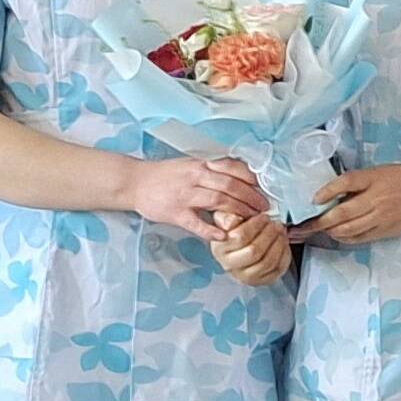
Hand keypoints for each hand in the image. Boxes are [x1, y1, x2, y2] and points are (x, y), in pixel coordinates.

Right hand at [128, 155, 270, 246]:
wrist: (135, 182)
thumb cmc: (166, 174)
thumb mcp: (192, 164)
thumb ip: (214, 170)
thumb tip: (242, 176)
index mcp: (201, 164)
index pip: (233, 168)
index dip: (252, 180)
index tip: (265, 189)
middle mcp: (195, 177)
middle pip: (230, 185)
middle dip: (251, 197)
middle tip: (265, 208)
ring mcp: (185, 195)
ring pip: (218, 201)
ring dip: (239, 210)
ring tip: (253, 219)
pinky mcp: (175, 213)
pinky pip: (196, 223)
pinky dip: (211, 230)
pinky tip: (224, 236)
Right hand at [207, 210, 294, 286]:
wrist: (239, 246)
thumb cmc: (234, 231)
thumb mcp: (226, 219)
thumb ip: (227, 216)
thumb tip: (232, 220)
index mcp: (220, 249)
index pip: (239, 238)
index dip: (255, 225)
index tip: (263, 217)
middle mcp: (230, 266)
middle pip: (254, 252)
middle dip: (269, 234)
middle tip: (274, 223)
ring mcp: (246, 276)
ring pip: (267, 262)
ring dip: (278, 242)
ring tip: (280, 230)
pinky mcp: (262, 280)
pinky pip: (277, 268)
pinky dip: (284, 253)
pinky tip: (282, 242)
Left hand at [306, 164, 400, 247]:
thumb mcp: (383, 171)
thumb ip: (361, 181)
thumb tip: (333, 192)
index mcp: (376, 178)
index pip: (346, 182)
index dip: (327, 191)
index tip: (313, 199)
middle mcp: (377, 199)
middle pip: (342, 213)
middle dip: (319, 221)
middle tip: (303, 226)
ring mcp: (382, 218)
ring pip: (348, 229)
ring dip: (329, 231)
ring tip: (318, 230)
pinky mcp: (386, 231)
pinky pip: (360, 238)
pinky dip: (345, 237)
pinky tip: (338, 234)